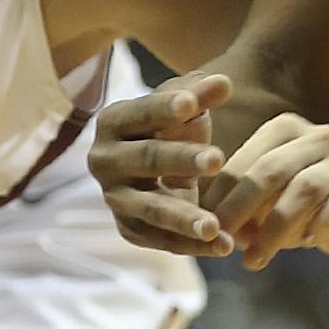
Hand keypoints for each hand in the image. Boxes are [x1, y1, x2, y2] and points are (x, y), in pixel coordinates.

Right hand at [87, 72, 234, 256]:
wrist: (155, 169)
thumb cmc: (171, 128)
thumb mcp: (184, 108)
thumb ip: (201, 94)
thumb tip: (224, 82)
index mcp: (113, 122)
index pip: (140, 113)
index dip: (164, 108)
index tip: (192, 104)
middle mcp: (104, 160)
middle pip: (146, 159)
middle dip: (182, 160)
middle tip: (218, 160)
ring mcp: (115, 198)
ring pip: (150, 209)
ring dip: (183, 218)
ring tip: (214, 226)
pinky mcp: (129, 229)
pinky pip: (160, 241)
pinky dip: (192, 245)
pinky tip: (223, 245)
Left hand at [206, 113, 328, 268]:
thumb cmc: (308, 201)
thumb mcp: (272, 196)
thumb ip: (244, 204)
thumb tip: (209, 228)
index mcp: (284, 130)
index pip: (243, 161)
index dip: (219, 194)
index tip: (200, 224)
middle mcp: (315, 137)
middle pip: (270, 171)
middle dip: (239, 207)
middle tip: (220, 238)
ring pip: (304, 189)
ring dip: (276, 228)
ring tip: (255, 259)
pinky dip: (321, 225)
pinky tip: (309, 244)